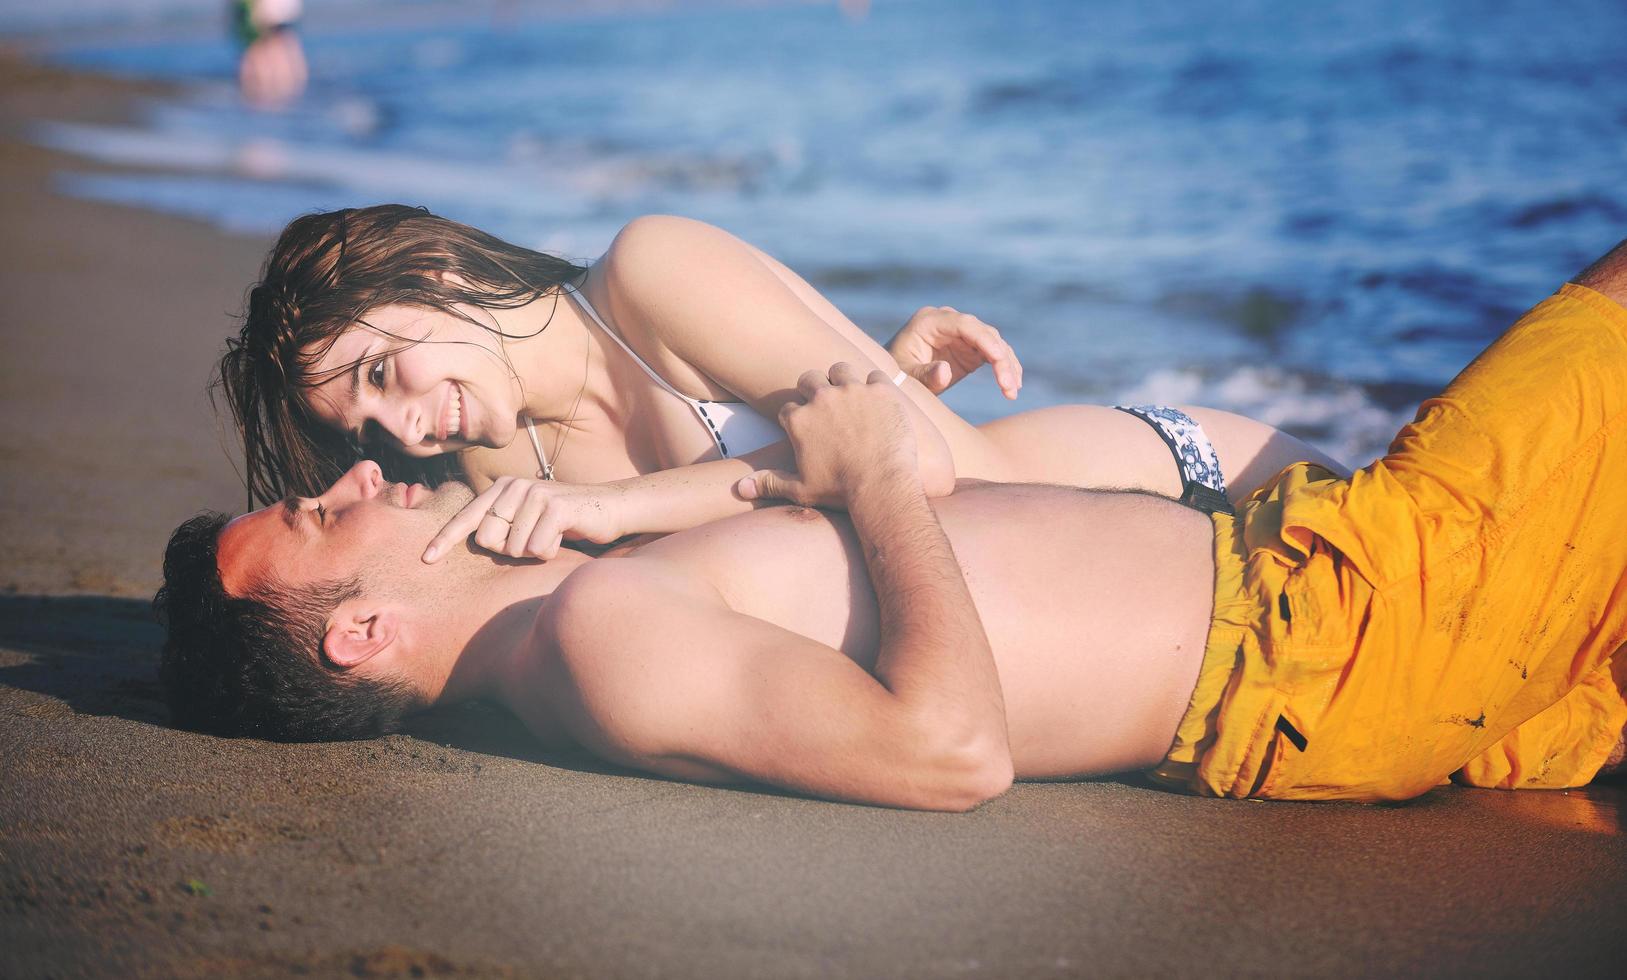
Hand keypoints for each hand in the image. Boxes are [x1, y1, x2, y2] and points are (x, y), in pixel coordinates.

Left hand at [422, 477, 624, 562]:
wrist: (609, 507)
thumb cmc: (564, 520)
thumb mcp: (527, 519)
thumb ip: (502, 525)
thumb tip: (480, 542)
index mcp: (502, 488)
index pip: (468, 518)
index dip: (445, 540)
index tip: (427, 560)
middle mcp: (515, 487)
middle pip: (488, 540)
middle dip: (510, 550)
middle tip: (534, 538)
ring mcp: (535, 495)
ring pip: (514, 549)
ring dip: (534, 552)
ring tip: (551, 536)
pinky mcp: (556, 508)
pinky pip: (537, 549)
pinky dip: (550, 552)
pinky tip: (563, 538)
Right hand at [736, 362, 950, 507]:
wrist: (881, 485)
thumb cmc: (839, 490)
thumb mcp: (800, 489)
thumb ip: (769, 483)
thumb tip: (740, 488)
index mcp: (799, 420)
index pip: (789, 408)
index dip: (796, 418)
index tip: (806, 428)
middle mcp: (822, 398)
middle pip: (809, 379)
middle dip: (813, 389)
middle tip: (825, 404)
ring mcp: (853, 391)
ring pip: (841, 369)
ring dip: (842, 379)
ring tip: (850, 395)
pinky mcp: (881, 391)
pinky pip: (874, 376)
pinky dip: (875, 387)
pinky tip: (878, 401)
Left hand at [886, 306, 1021, 398]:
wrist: (895, 379)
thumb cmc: (895, 376)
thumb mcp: (904, 378)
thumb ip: (924, 375)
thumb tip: (945, 372)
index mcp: (930, 321)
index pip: (964, 324)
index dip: (983, 339)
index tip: (998, 358)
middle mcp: (949, 322)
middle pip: (983, 333)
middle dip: (1000, 358)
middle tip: (1008, 386)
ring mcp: (961, 334)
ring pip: (994, 343)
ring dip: (1007, 365)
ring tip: (1012, 391)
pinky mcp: (970, 348)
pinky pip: (993, 354)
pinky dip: (1004, 368)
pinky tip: (1013, 387)